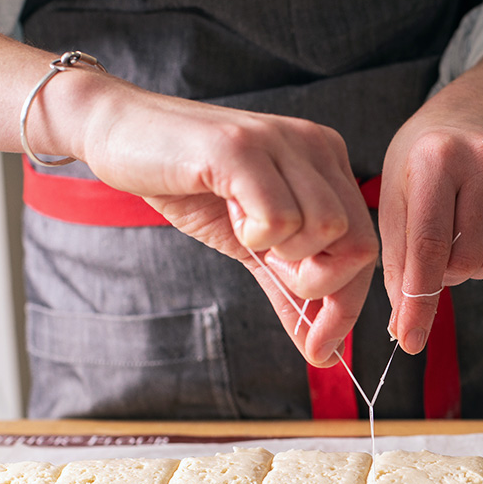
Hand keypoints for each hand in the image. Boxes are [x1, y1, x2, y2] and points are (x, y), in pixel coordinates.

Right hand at [80, 85, 377, 366]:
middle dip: (318, 285)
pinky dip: (255, 235)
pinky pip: (279, 218)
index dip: (348, 306)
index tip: (321, 349)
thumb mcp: (251, 245)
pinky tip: (231, 215)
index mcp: (327, 163)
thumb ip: (289, 290)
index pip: (364, 245)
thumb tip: (320, 349)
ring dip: (281, 253)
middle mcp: (315, 145)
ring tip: (245, 228)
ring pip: (324, 230)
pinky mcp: (242, 148)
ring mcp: (281, 142)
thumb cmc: (188, 185)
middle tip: (273, 270)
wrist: (118, 134)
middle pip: (357, 244)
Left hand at [378, 47, 482, 353]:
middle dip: (446, 273)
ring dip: (474, 268)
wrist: (471, 117)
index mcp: (435, 159)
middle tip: (436, 249)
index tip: (410, 341)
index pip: (429, 247)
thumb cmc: (421, 167)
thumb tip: (404, 331)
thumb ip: (398, 264)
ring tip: (460, 236)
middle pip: (466, 262)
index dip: (419, 301)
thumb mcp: (396, 201)